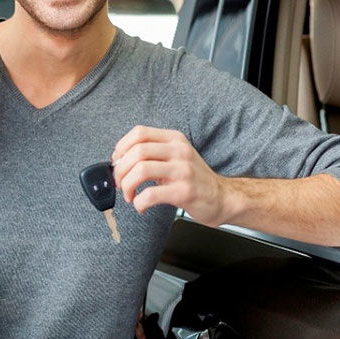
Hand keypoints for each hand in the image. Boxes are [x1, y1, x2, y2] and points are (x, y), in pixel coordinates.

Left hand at [111, 126, 226, 225]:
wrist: (222, 198)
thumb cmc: (194, 179)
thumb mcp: (176, 157)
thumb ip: (153, 154)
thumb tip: (120, 162)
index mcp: (175, 139)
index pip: (139, 133)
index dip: (121, 147)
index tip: (117, 162)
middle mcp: (179, 151)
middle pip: (137, 151)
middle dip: (121, 170)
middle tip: (120, 184)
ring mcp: (183, 171)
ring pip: (141, 170)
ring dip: (127, 185)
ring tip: (129, 195)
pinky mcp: (184, 191)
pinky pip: (151, 194)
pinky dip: (139, 202)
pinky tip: (141, 206)